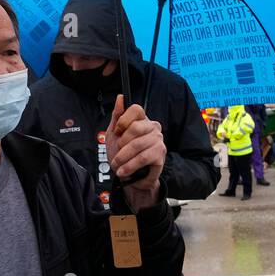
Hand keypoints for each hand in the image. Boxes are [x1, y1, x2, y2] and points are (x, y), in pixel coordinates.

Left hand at [104, 95, 164, 210]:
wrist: (130, 177)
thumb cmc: (123, 155)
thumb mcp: (114, 135)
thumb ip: (117, 116)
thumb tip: (121, 98)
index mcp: (142, 120)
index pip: (135, 109)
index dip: (123, 120)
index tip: (117, 131)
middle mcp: (153, 127)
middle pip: (135, 127)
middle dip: (121, 142)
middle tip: (118, 151)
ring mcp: (158, 141)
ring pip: (136, 145)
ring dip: (122, 158)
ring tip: (117, 165)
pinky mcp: (160, 155)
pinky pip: (142, 158)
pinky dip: (129, 166)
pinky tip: (123, 171)